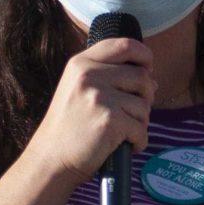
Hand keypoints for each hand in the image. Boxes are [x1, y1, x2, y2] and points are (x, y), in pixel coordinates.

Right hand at [21, 38, 154, 182]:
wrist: (51, 159)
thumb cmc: (68, 128)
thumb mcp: (78, 90)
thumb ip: (109, 78)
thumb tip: (152, 80)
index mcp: (81, 63)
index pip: (124, 45)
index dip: (144, 56)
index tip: (148, 70)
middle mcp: (89, 75)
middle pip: (142, 76)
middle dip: (146, 97)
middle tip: (134, 113)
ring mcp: (99, 97)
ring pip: (144, 105)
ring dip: (140, 122)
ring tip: (123, 133)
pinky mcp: (110, 120)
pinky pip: (141, 129)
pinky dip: (138, 141)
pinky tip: (125, 146)